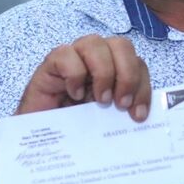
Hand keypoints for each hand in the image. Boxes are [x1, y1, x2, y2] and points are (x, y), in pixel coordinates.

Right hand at [18, 35, 151, 120]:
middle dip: (127, 73)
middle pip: (121, 45)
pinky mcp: (51, 64)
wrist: (40, 141)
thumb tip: (143, 116)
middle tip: (120, 103)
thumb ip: (124, 112)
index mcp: (114, 70)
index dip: (142, 86)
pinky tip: (74, 95)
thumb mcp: (107, 121)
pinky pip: (66, 54)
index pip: (138, 63)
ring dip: (104, 72)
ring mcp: (73, 58)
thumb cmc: (75, 130)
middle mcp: (95, 59)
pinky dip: (74, 74)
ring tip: (100, 100)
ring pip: (95, 42)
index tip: (138, 115)